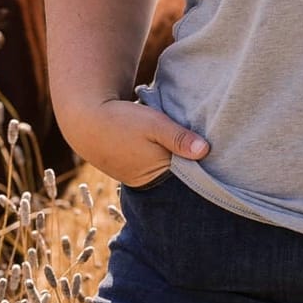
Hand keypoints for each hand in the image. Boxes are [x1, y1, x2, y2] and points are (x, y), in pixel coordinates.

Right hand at [60, 96, 208, 188]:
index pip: (189, 175)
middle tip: (206, 145)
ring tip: (188, 142)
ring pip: (165, 167)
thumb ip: (179, 138)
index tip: (216, 152)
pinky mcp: (130, 168)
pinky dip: (161, 154)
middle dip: (189, 162)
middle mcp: (147, 181)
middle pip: (177, 173)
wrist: (85, 120)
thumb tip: (205, 151)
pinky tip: (166, 143)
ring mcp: (137, 176)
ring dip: (175, 156)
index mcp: (156, 174)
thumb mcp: (154, 124)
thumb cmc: (121, 121)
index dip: (201, 164)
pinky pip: (153, 164)